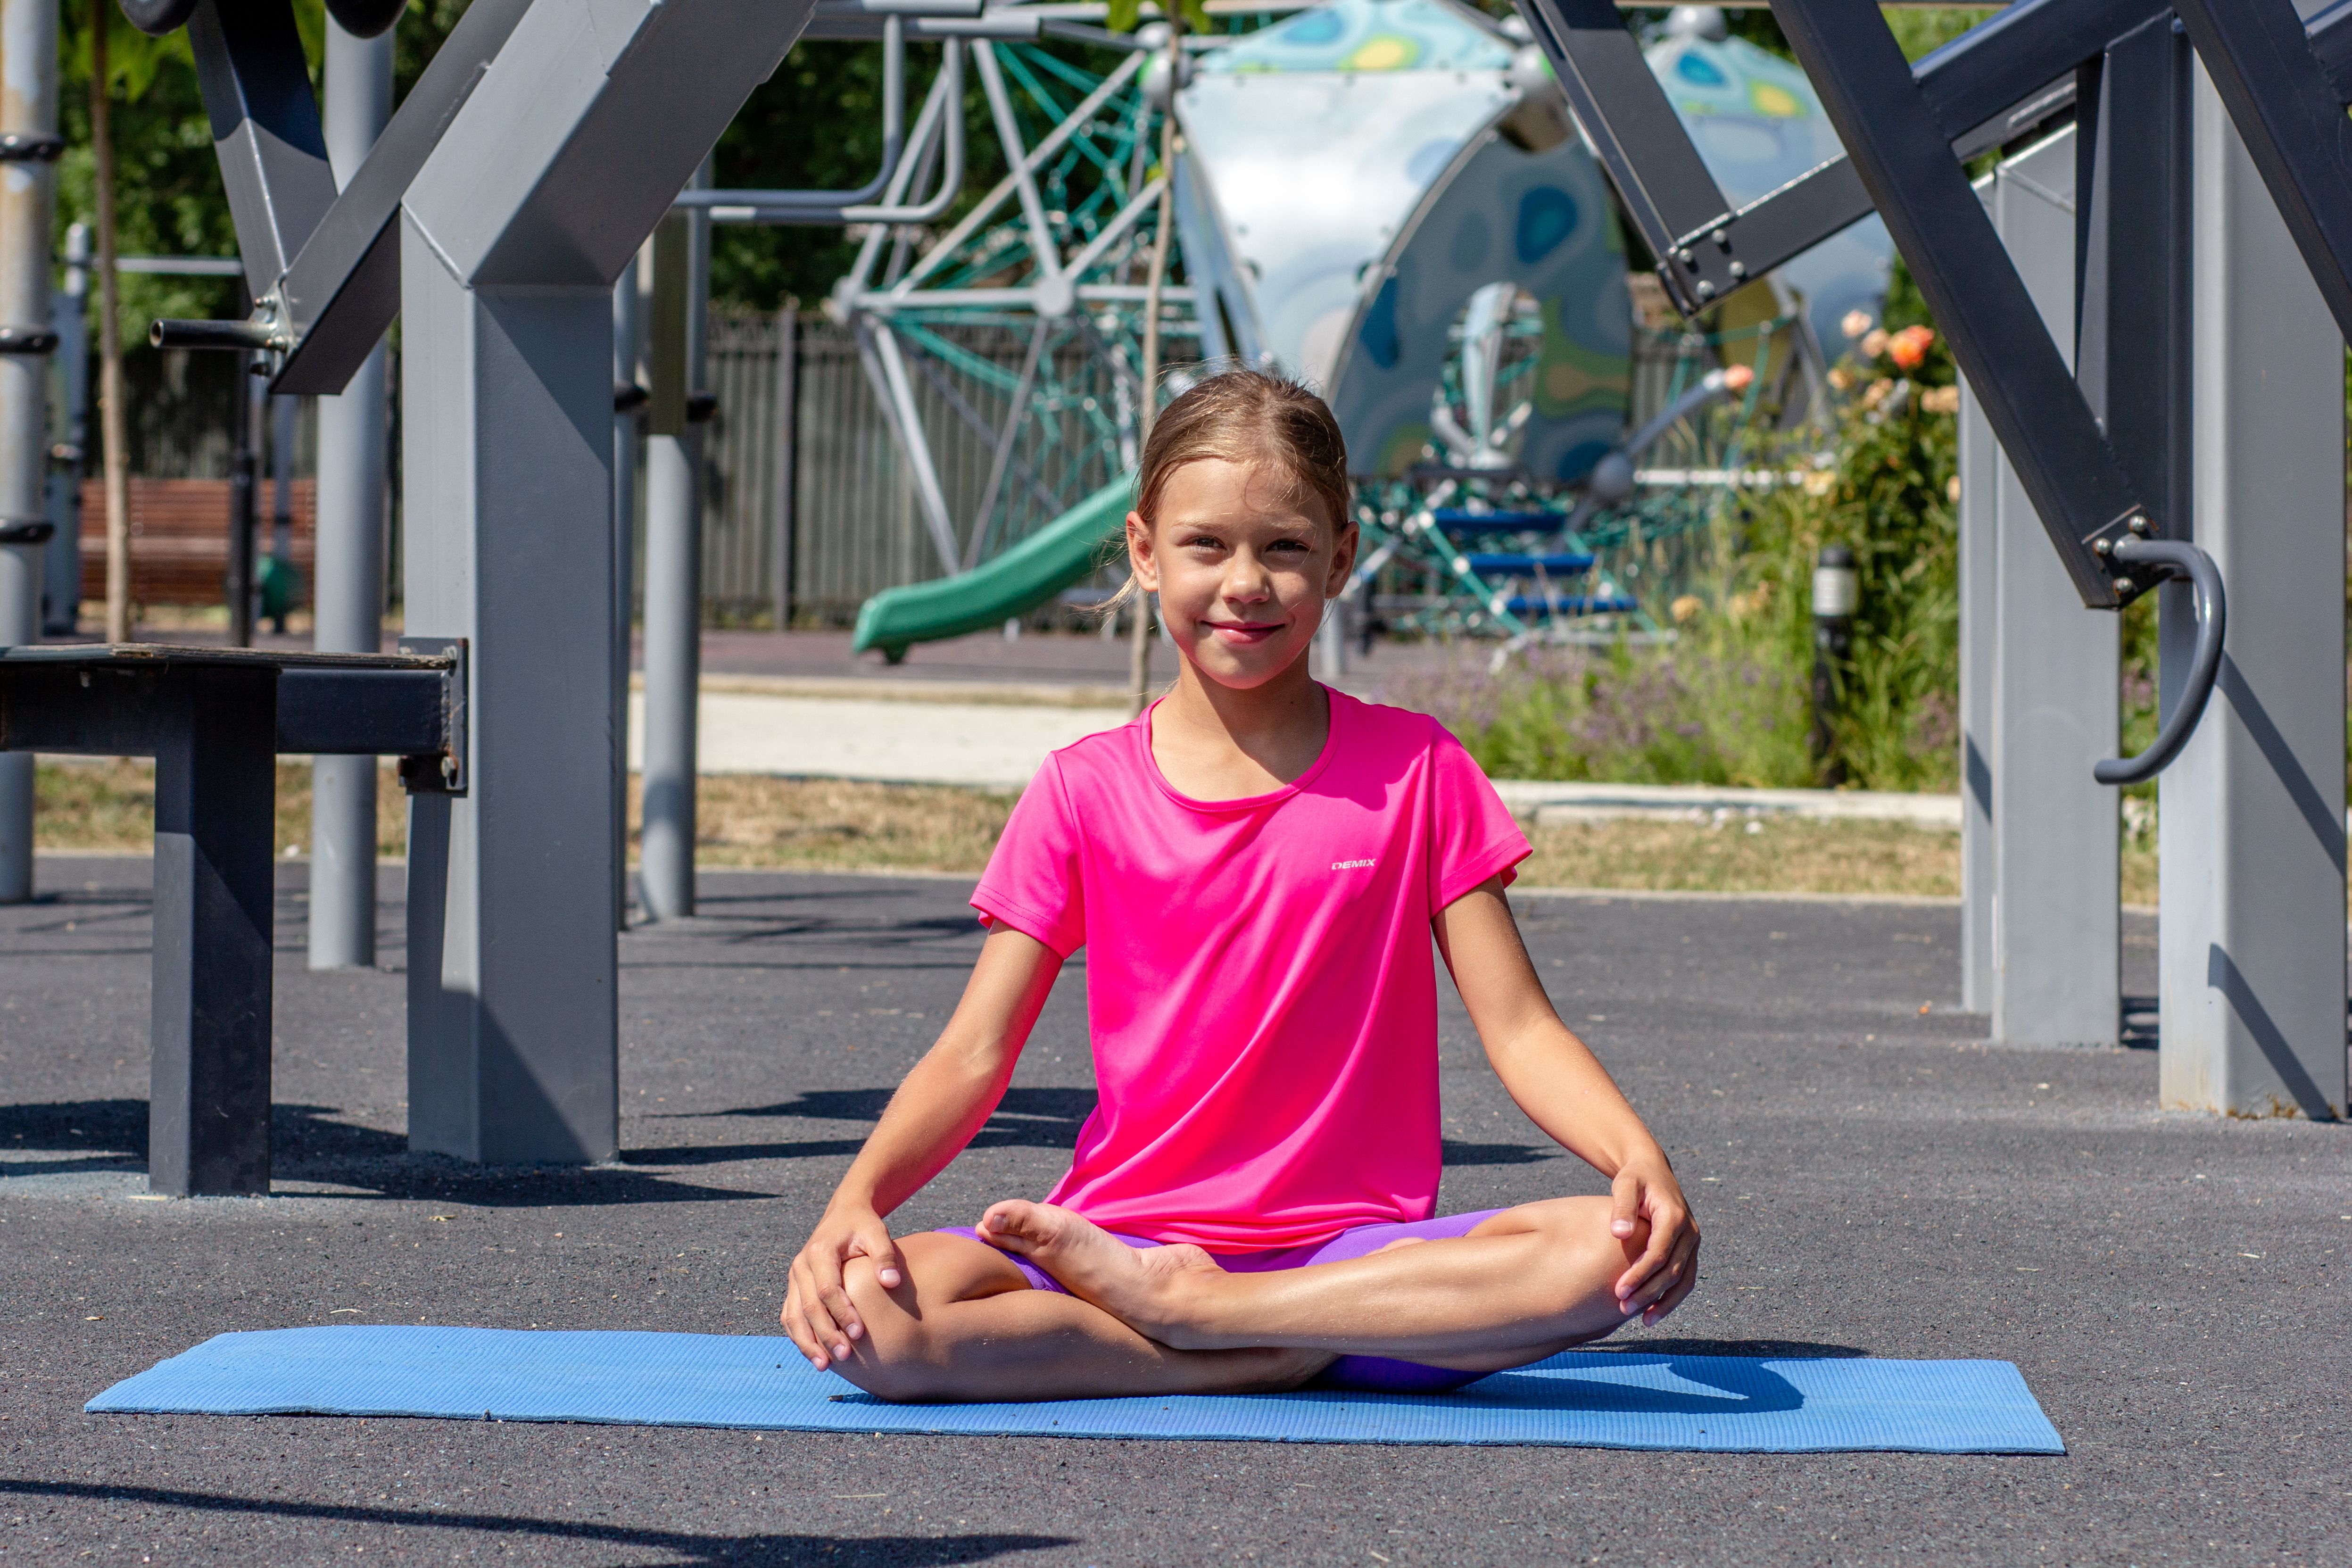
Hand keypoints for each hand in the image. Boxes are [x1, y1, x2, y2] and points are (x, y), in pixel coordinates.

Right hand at [781, 1203, 903, 1370]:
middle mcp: (801, 1265)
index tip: (859, 1333)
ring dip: (807, 1342)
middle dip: (826, 1334)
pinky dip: (799, 1336)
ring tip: (824, 1365)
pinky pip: (790, 1315)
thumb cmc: (862, 1225)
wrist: (843, 1214)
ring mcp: (794, 1278)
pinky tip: (814, 1354)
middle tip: (845, 1356)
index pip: (827, 1289)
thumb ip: (884, 1255)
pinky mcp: (794, 1287)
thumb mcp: (877, 1232)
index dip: (842, 1313)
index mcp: (820, 1251)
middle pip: (809, 1307)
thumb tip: (892, 1282)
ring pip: (793, 1315)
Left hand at [1608, 1154, 1698, 1327]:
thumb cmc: (1634, 1178)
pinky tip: (1653, 1314)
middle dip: (1648, 1293)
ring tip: (1643, 1321)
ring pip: (1684, 1280)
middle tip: (1622, 1308)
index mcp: (1674, 1217)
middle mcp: (1689, 1231)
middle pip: (1671, 1271)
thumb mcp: (1625, 1185)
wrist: (1653, 1170)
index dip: (1639, 1275)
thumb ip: (1622, 1207)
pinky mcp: (1690, 1250)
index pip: (1658, 1254)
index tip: (1618, 1291)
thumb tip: (1619, 1233)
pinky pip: (1685, 1279)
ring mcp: (1693, 1242)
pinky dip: (1672, 1298)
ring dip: (1664, 1303)